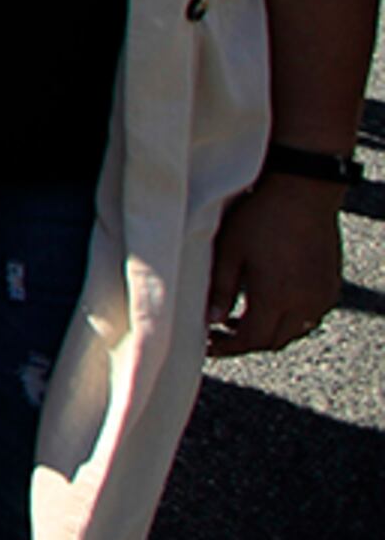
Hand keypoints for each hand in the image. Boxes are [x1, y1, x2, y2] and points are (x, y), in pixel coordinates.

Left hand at [206, 170, 344, 354]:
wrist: (303, 191)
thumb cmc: (261, 217)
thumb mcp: (229, 251)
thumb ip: (221, 289)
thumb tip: (212, 321)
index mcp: (276, 297)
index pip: (251, 340)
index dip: (227, 348)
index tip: (209, 345)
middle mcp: (304, 303)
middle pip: (273, 341)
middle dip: (245, 343)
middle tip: (221, 334)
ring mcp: (322, 295)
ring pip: (294, 331)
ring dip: (268, 332)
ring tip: (241, 320)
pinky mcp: (330, 285)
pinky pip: (310, 316)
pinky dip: (289, 319)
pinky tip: (270, 304)